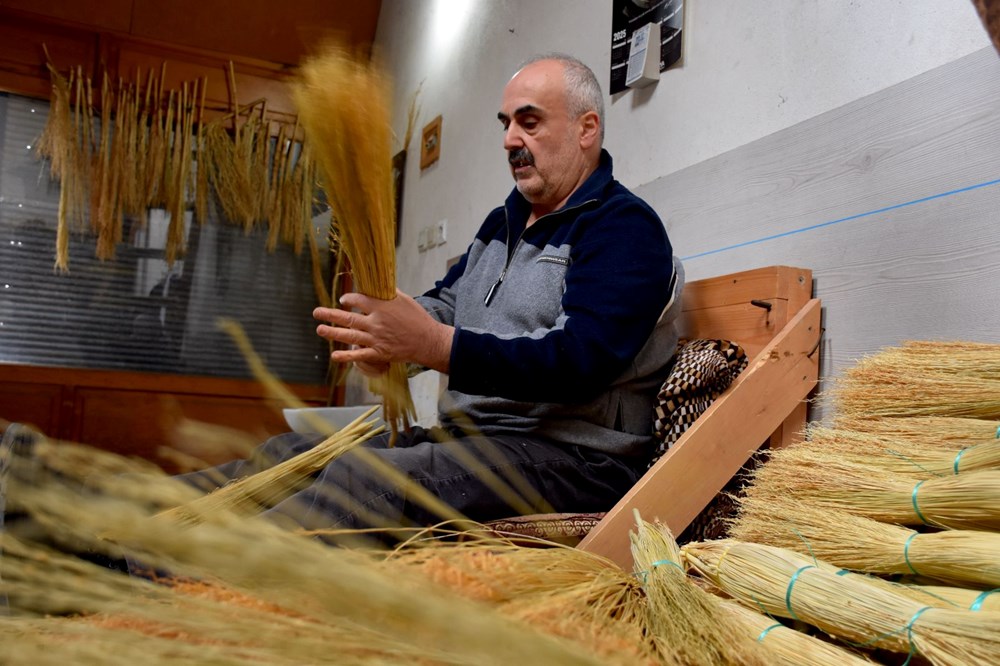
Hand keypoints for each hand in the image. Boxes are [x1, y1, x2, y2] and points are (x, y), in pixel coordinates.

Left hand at [314, 288, 452, 373]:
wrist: (427, 340)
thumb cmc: (417, 318)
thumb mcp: (405, 300)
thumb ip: (388, 293)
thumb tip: (377, 284)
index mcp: (381, 307)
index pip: (358, 300)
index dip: (348, 298)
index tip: (343, 300)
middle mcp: (375, 322)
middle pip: (348, 317)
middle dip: (330, 314)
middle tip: (316, 312)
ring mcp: (376, 338)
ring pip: (349, 335)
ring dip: (332, 332)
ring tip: (319, 329)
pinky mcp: (379, 353)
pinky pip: (360, 355)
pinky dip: (346, 356)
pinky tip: (334, 356)